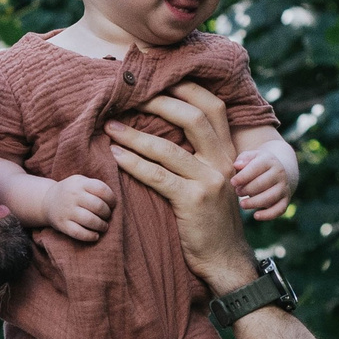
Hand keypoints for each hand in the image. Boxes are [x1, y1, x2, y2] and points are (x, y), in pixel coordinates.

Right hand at [44, 174, 113, 242]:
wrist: (47, 201)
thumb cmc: (71, 192)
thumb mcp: (80, 182)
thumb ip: (95, 187)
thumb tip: (113, 202)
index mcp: (79, 184)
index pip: (101, 189)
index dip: (111, 199)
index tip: (112, 204)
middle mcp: (72, 196)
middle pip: (98, 206)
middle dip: (107, 213)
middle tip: (107, 216)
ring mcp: (67, 211)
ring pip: (90, 220)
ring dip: (102, 225)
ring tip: (103, 226)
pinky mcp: (62, 224)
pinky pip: (79, 233)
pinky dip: (90, 236)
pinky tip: (95, 236)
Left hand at [104, 84, 256, 296]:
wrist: (225, 260)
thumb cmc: (210, 221)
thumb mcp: (211, 182)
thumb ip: (197, 157)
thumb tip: (165, 129)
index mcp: (228, 152)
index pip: (213, 106)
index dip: (186, 88)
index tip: (157, 79)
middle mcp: (223, 161)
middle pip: (193, 116)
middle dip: (158, 102)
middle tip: (128, 97)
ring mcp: (210, 181)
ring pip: (168, 147)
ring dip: (134, 135)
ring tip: (110, 127)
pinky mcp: (193, 201)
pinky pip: (158, 176)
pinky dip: (134, 163)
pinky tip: (115, 156)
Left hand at [232, 142, 295, 219]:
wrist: (276, 172)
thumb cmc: (255, 165)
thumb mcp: (250, 157)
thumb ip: (243, 159)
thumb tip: (237, 165)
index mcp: (269, 161)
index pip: (256, 168)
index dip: (243, 176)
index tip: (233, 182)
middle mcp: (279, 173)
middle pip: (262, 183)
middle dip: (247, 189)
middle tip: (237, 192)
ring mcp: (284, 187)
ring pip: (270, 197)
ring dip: (254, 202)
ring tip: (242, 204)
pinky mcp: (285, 200)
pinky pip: (280, 209)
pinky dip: (268, 215)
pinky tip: (256, 216)